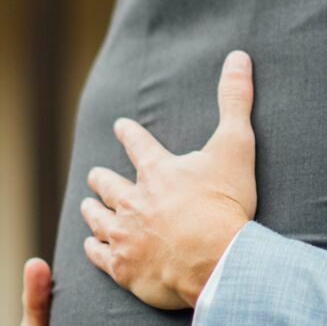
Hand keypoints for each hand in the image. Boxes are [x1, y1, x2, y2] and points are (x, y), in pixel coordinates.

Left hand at [81, 50, 257, 308]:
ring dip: (93, 211)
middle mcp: (134, 200)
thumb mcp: (236, 146)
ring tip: (88, 205)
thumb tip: (238, 56)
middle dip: (102, 178)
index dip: (128, 133)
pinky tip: (90, 246)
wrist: (216, 261)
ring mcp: (126, 236)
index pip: (137, 143)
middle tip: (96, 175)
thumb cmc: (225, 204)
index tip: (121, 127)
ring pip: (99, 219)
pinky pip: (100, 256)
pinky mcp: (125, 268)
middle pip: (109, 185)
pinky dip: (94, 249)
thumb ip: (235, 100)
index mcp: (158, 171)